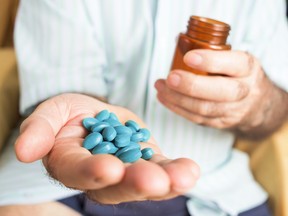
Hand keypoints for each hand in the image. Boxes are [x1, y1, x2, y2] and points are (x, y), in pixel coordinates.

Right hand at [15, 93, 199, 203]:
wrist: (94, 114)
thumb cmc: (69, 114)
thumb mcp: (51, 113)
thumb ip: (38, 130)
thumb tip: (24, 151)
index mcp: (72, 164)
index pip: (79, 172)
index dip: (93, 173)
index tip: (109, 169)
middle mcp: (101, 175)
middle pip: (118, 185)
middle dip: (137, 183)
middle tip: (155, 181)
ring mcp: (127, 169)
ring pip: (146, 181)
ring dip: (166, 181)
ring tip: (184, 177)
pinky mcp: (147, 160)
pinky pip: (162, 168)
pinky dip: (176, 170)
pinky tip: (190, 169)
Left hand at [155, 49, 285, 135]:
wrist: (257, 105)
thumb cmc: (238, 75)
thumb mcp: (234, 59)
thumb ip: (211, 50)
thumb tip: (179, 40)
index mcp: (247, 68)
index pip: (233, 64)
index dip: (211, 61)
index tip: (188, 57)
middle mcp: (244, 90)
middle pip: (220, 92)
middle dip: (191, 85)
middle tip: (170, 78)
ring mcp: (233, 110)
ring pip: (205, 108)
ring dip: (178, 99)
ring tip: (160, 87)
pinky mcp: (221, 123)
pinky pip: (197, 118)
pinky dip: (178, 108)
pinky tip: (164, 98)